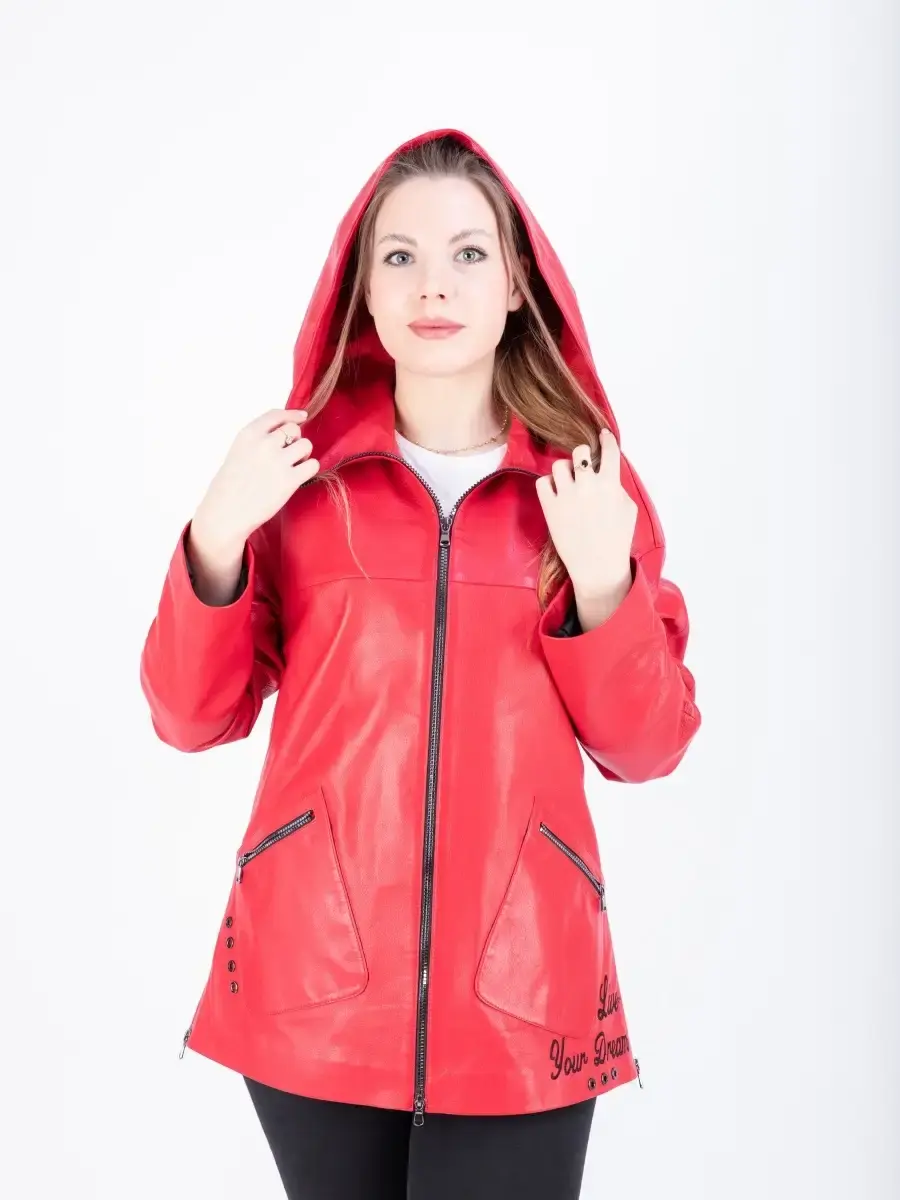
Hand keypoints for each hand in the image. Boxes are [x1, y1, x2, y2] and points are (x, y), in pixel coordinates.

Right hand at [190, 408, 318, 560]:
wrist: (226, 512)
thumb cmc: (231, 485)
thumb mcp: (238, 451)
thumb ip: (259, 440)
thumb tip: (288, 431)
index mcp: (249, 434)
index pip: (276, 415)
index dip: (292, 415)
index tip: (302, 416)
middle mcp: (264, 444)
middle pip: (294, 429)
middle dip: (295, 440)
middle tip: (288, 456)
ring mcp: (277, 461)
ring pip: (306, 445)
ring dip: (303, 455)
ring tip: (292, 467)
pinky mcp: (289, 480)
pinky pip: (312, 465)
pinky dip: (309, 469)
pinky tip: (299, 477)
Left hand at [535, 428, 636, 597]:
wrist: (598, 567)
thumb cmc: (618, 540)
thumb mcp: (629, 509)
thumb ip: (618, 486)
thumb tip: (607, 473)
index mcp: (610, 484)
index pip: (609, 451)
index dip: (606, 440)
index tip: (603, 435)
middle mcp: (587, 485)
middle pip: (579, 451)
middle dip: (582, 457)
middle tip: (583, 468)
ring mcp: (566, 496)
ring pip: (559, 465)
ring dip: (564, 471)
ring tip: (569, 484)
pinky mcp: (550, 508)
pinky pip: (542, 482)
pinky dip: (548, 485)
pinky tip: (556, 494)